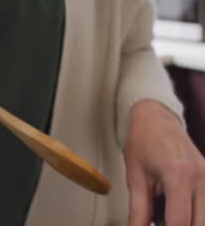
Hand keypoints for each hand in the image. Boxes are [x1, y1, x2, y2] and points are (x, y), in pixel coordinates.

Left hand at [125, 100, 204, 225]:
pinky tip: (178, 213)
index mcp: (179, 174)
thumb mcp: (134, 177)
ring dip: (189, 222)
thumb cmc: (142, 142)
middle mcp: (201, 176)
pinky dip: (195, 215)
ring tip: (168, 217)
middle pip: (199, 223)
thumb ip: (138, 210)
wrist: (155, 118)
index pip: (180, 222)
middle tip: (161, 223)